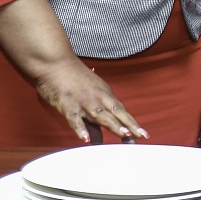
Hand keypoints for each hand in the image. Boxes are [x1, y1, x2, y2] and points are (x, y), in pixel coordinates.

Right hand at [31, 57, 147, 142]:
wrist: (56, 61)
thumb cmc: (73, 77)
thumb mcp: (90, 93)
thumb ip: (95, 116)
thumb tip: (99, 139)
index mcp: (104, 94)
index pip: (121, 111)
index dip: (132, 123)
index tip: (144, 134)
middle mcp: (97, 98)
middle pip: (116, 113)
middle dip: (129, 125)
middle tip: (141, 136)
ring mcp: (83, 100)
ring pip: (99, 115)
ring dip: (113, 124)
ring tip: (124, 134)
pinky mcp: (66, 103)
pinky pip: (73, 118)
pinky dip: (79, 128)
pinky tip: (85, 139)